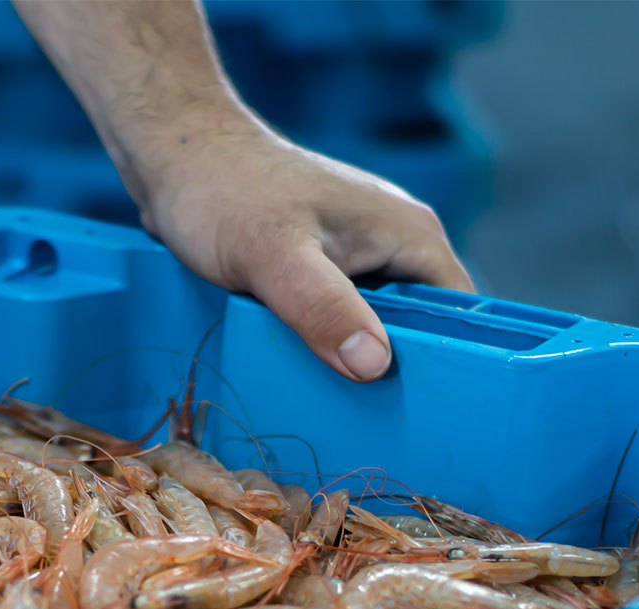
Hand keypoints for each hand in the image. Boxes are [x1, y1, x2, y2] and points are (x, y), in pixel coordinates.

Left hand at [137, 120, 474, 381]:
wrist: (176, 155)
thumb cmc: (224, 193)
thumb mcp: (276, 259)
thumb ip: (324, 307)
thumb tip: (374, 366)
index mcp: (411, 234)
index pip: (462, 315)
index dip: (449, 363)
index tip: (421, 412)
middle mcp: (394, 242)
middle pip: (421, 327)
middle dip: (397, 371)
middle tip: (371, 422)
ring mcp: (356, 253)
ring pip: (374, 325)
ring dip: (354, 360)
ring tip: (336, 405)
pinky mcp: (321, 265)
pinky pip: (338, 316)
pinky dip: (325, 343)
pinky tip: (303, 372)